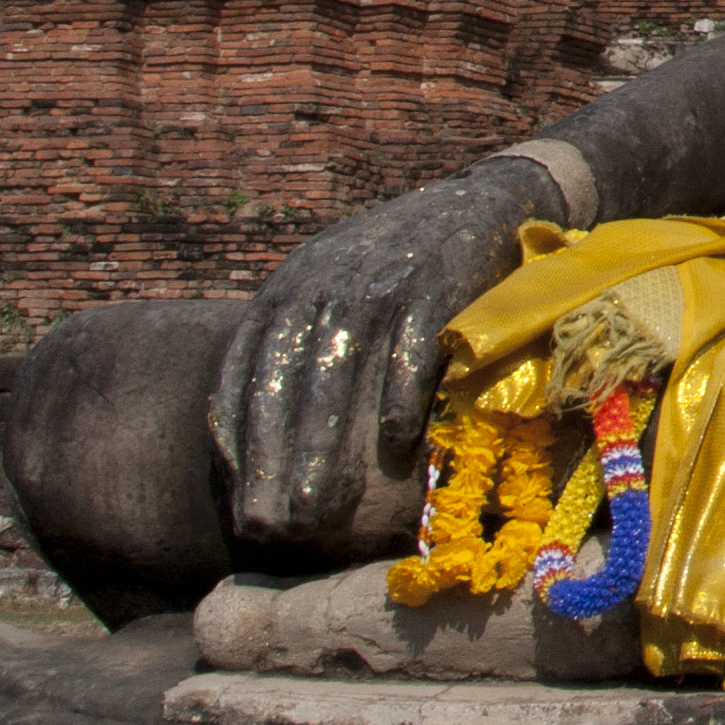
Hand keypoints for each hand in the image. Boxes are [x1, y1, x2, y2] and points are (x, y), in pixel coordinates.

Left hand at [208, 160, 559, 555]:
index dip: (237, 435)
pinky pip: (411, 348)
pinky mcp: (439, 279)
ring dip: (322, 444)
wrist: (488, 201)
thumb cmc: (405, 264)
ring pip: (339, 372)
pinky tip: (394, 447)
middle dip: (273, 457)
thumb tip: (262, 431)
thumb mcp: (339, 284)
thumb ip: (302, 341)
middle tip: (267, 524)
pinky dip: (399, 397)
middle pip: (288, 379)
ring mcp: (381, 277)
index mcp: (291, 284)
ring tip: (317, 508)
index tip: (236, 494)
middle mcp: (325, 278)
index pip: (247, 366)